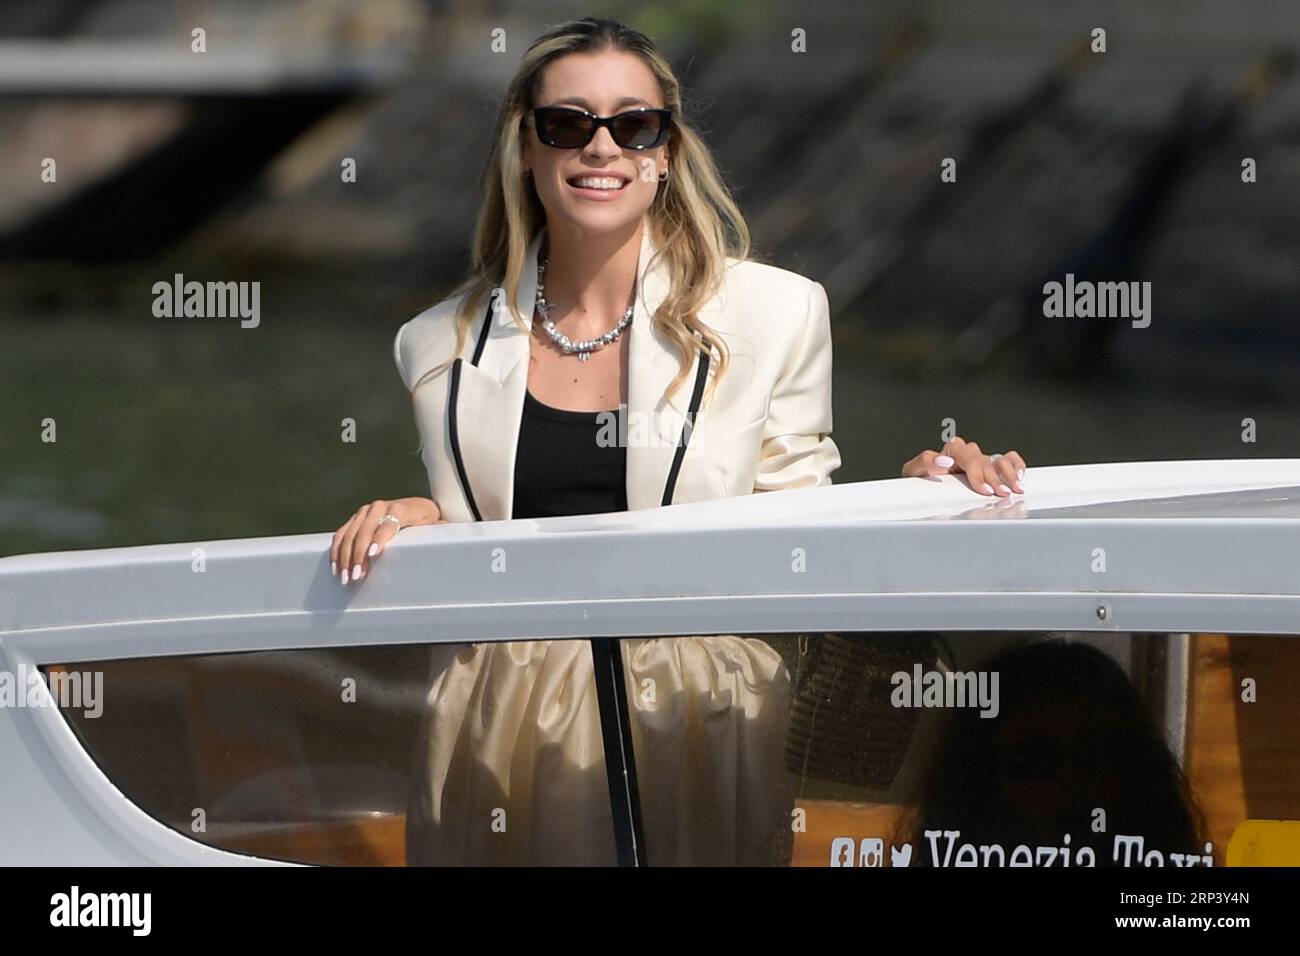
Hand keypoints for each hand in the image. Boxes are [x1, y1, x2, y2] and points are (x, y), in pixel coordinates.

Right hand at [331, 496, 442, 585]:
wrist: (416, 506)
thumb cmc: (426, 520)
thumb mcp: (434, 525)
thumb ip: (438, 531)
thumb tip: (447, 538)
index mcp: (400, 508)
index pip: (387, 525)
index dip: (379, 539)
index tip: (373, 555)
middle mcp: (379, 507)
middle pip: (364, 531)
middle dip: (357, 555)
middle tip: (355, 576)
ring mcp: (365, 511)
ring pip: (349, 534)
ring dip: (344, 557)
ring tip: (344, 578)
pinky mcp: (356, 517)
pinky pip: (341, 533)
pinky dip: (336, 550)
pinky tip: (335, 567)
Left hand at [901, 437, 1025, 496]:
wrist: (920, 489)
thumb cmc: (917, 480)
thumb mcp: (913, 471)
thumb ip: (925, 462)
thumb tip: (945, 460)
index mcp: (951, 450)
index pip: (968, 456)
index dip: (977, 472)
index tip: (983, 489)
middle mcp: (968, 454)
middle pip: (985, 460)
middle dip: (995, 478)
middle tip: (1001, 494)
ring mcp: (980, 461)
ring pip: (999, 459)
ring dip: (1009, 473)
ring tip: (1016, 489)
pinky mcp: (989, 468)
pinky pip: (1008, 459)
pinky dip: (1016, 465)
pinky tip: (1020, 477)